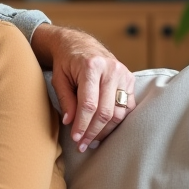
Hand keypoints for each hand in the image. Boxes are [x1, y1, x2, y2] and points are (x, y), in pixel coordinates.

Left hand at [32, 25, 136, 151]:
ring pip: (119, 112)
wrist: (80, 44)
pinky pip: (127, 107)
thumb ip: (66, 100)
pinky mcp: (130, 79)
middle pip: (105, 111)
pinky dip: (117, 121)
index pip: (89, 104)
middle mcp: (111, 69)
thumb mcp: (59, 78)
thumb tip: (71, 123)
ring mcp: (123, 74)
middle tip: (83, 145)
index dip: (82, 124)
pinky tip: (105, 130)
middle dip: (93, 132)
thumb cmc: (66, 62)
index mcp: (91, 66)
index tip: (76, 139)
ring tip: (93, 141)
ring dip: (106, 130)